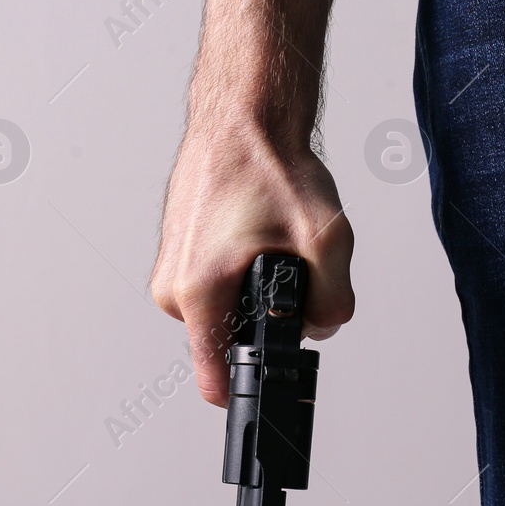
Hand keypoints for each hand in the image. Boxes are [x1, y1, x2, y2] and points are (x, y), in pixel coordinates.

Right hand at [151, 121, 354, 406]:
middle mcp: (174, 287)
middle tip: (289, 267)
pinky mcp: (179, 253)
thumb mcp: (326, 240)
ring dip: (258, 289)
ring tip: (272, 239)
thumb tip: (322, 329)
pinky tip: (258, 232)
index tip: (272, 388)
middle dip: (270, 319)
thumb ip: (332, 303)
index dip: (252, 385)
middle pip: (234, 339)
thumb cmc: (269, 164)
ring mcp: (172, 268)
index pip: (215, 378)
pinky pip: (219, 284)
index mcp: (197, 291)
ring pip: (230, 310)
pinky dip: (244, 267)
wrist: (244, 116)